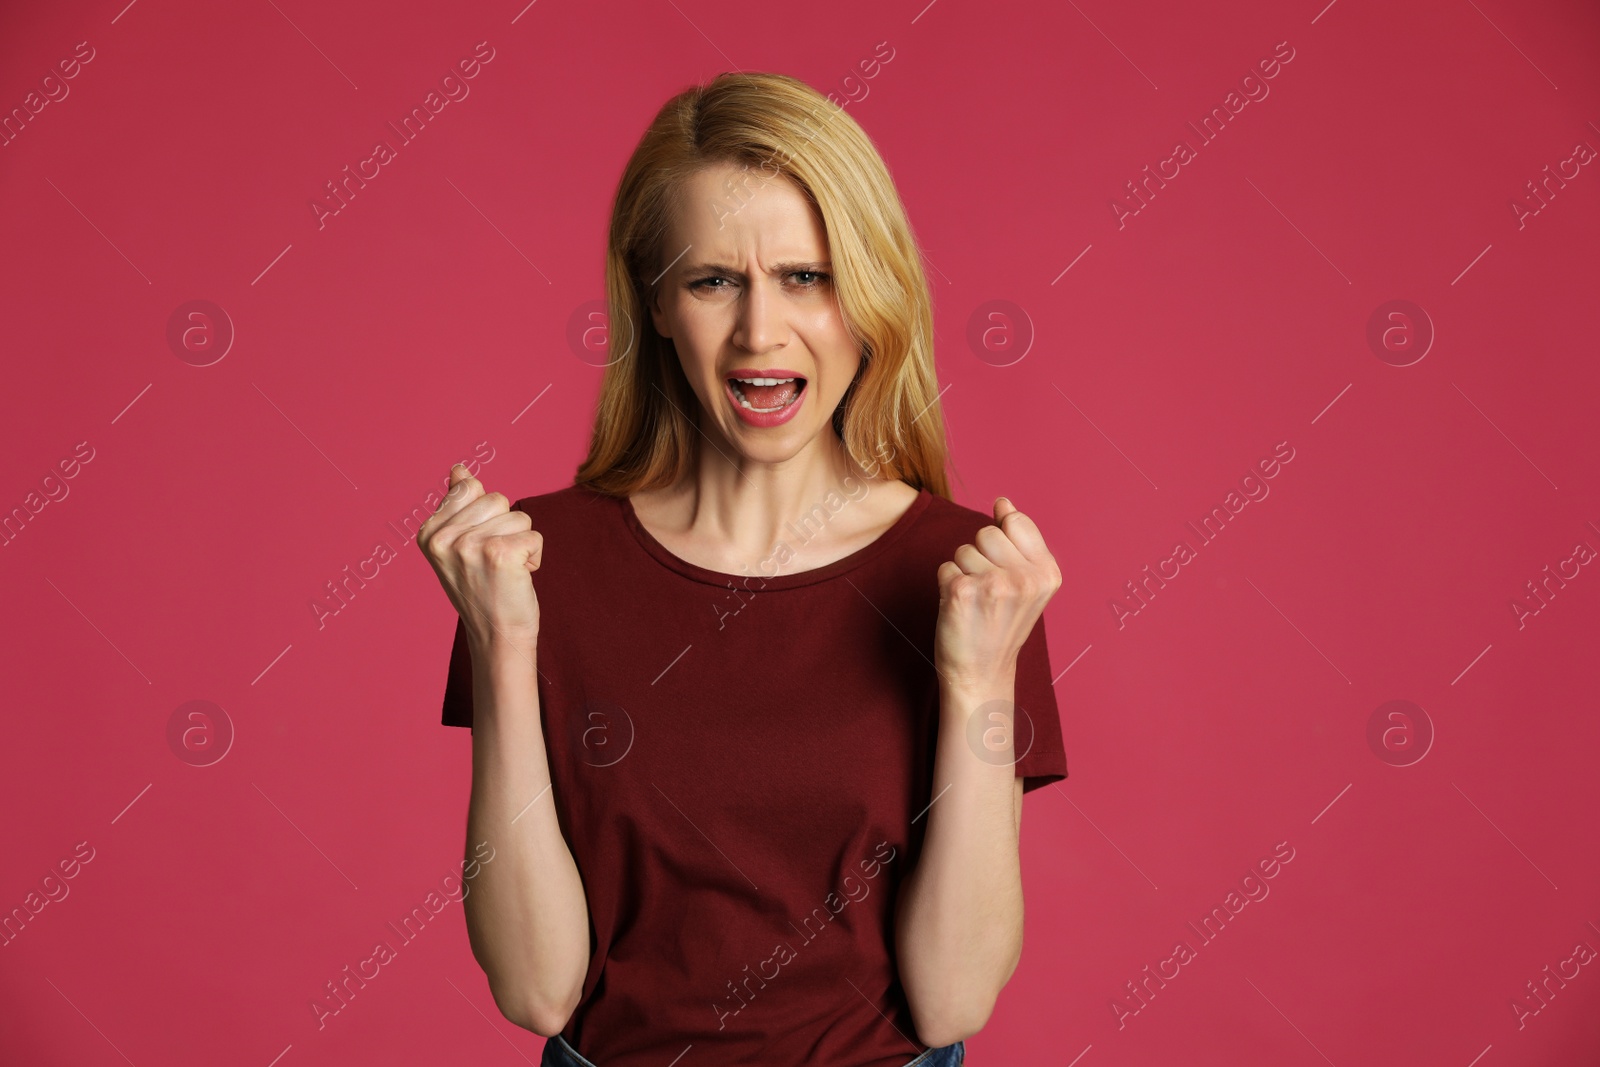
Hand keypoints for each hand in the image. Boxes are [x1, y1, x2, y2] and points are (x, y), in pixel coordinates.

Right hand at [417, 464, 542, 657]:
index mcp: (428, 532)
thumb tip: (459, 469)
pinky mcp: (499, 554)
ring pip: (518, 516)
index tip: (475, 550)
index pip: (471, 488)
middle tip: (493, 563)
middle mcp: (443, 538)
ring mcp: (469, 546)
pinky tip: (517, 578)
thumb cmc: (482, 589)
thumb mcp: (459, 546)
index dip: (486, 517)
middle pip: (497, 498)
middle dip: (505, 528)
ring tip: (504, 571)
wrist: (496, 636)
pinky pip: (534, 535)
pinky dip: (535, 556)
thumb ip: (458, 505)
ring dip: (521, 542)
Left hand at [933, 497, 1061, 692]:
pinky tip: (960, 608)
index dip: (1001, 542)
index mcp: (1048, 573)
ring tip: (975, 602)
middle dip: (980, 556)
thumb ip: (1019, 541)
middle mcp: (1025, 578)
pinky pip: (945, 567)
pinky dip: (946, 585)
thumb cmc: (1001, 625)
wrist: (982, 673)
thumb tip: (1003, 501)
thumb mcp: (1027, 584)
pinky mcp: (961, 592)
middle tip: (987, 592)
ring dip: (962, 572)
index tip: (1003, 570)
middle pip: (986, 532)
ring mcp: (994, 585)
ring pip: (963, 549)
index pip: (1015, 521)